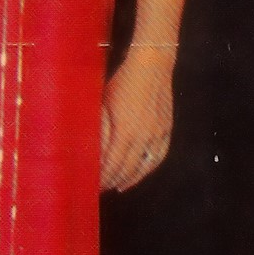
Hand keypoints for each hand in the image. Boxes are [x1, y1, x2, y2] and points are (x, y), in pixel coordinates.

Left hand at [100, 47, 173, 192]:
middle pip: (127, 169)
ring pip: (144, 166)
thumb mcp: (102, 103)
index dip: (102, 177)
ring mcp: (157, 135)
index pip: (111, 165)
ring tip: (118, 186)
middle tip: (100, 189)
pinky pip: (158, 156)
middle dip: (112, 181)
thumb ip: (98, 128)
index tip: (91, 184)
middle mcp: (143, 137)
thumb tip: (87, 149)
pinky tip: (140, 173)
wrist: (151, 66)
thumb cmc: (121, 82)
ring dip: (130, 178)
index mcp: (124, 132)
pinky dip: (148, 168)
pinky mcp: (166, 130)